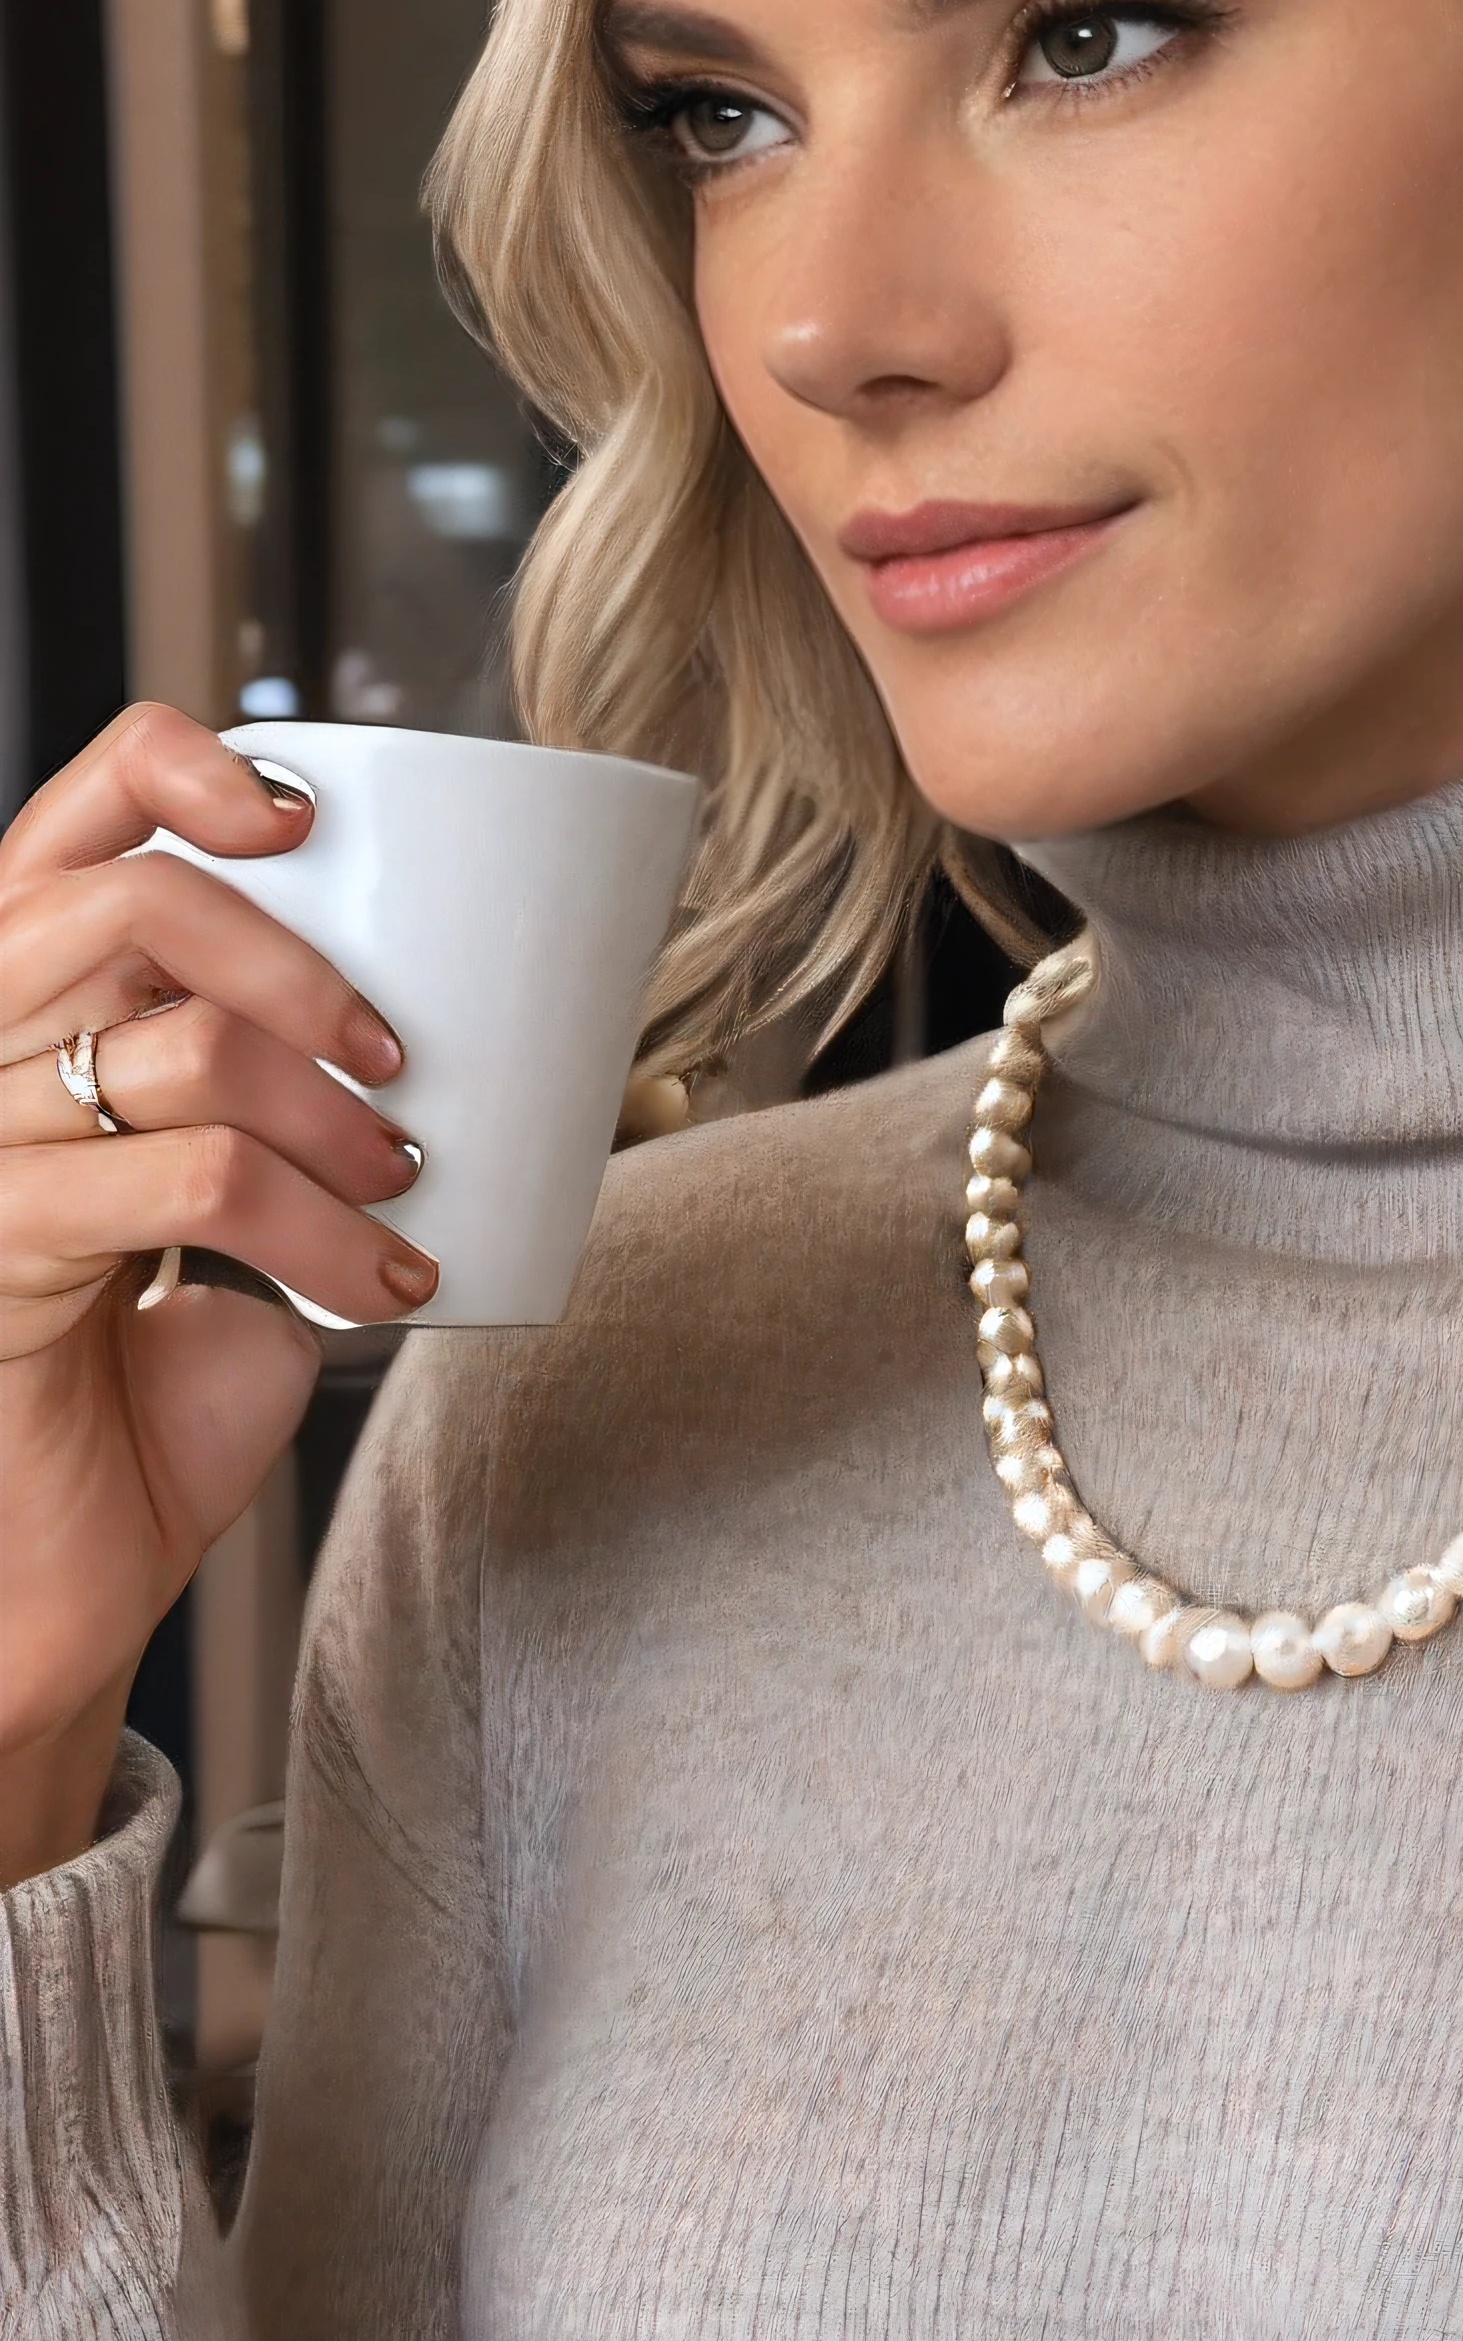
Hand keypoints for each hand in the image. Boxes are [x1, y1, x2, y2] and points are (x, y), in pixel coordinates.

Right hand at [0, 706, 437, 1878]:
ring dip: (335, 1120)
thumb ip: (317, 1110)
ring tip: (395, 1197)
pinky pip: (195, 1184)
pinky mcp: (2, 1248)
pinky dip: (325, 1233)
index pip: (74, 808)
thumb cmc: (156, 1391)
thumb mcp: (248, 1210)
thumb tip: (531, 1048)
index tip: (307, 816)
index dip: (185, 768)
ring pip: (182, 1048)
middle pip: (134, 903)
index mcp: (23, 1000)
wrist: (64, 1572)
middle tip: (395, 1065)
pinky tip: (378, 1292)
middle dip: (305, 972)